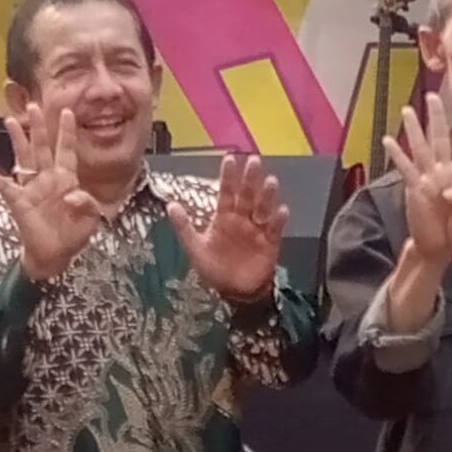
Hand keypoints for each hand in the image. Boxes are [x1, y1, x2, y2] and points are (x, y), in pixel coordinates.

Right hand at [0, 102, 108, 282]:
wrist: (54, 255)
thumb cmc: (73, 235)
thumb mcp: (90, 219)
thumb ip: (87, 204)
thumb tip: (71, 194)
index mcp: (66, 180)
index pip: (67, 150)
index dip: (67, 132)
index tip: (67, 111)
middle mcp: (47, 179)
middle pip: (42, 147)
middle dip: (38, 127)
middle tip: (34, 106)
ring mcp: (31, 188)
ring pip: (23, 158)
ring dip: (18, 140)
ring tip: (10, 120)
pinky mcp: (17, 200)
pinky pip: (2, 184)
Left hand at [172, 153, 288, 300]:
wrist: (234, 293)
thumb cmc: (215, 269)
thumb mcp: (195, 249)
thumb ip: (184, 227)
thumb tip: (170, 205)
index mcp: (224, 217)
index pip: (226, 192)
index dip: (228, 177)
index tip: (230, 159)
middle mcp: (242, 219)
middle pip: (247, 195)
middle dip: (250, 179)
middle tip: (254, 161)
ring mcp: (257, 230)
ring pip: (263, 208)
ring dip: (267, 195)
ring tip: (271, 182)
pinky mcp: (270, 243)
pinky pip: (275, 229)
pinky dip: (278, 220)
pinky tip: (281, 210)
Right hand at [384, 95, 451, 266]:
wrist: (439, 248)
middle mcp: (443, 171)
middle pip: (440, 137)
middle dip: (438, 116)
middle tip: (433, 95)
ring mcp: (427, 178)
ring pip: (421, 147)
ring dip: (415, 128)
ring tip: (408, 109)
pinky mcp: (414, 188)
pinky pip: (405, 168)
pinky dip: (397, 155)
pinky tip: (388, 140)